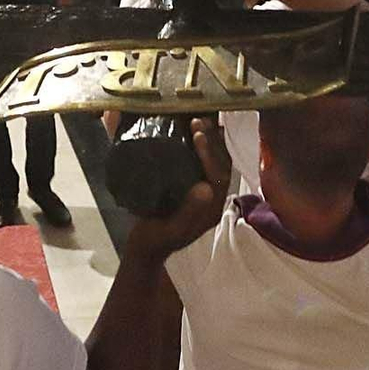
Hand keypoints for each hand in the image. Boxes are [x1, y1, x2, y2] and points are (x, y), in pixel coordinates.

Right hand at [125, 117, 232, 261]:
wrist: (147, 249)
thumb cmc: (154, 241)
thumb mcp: (168, 230)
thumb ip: (186, 213)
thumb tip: (205, 188)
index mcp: (211, 209)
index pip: (217, 175)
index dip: (209, 153)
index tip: (197, 134)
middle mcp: (214, 199)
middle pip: (221, 165)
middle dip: (211, 142)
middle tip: (197, 120)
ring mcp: (206, 193)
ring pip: (216, 162)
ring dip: (210, 141)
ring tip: (198, 120)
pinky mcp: (196, 188)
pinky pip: (206, 165)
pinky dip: (204, 147)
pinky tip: (197, 132)